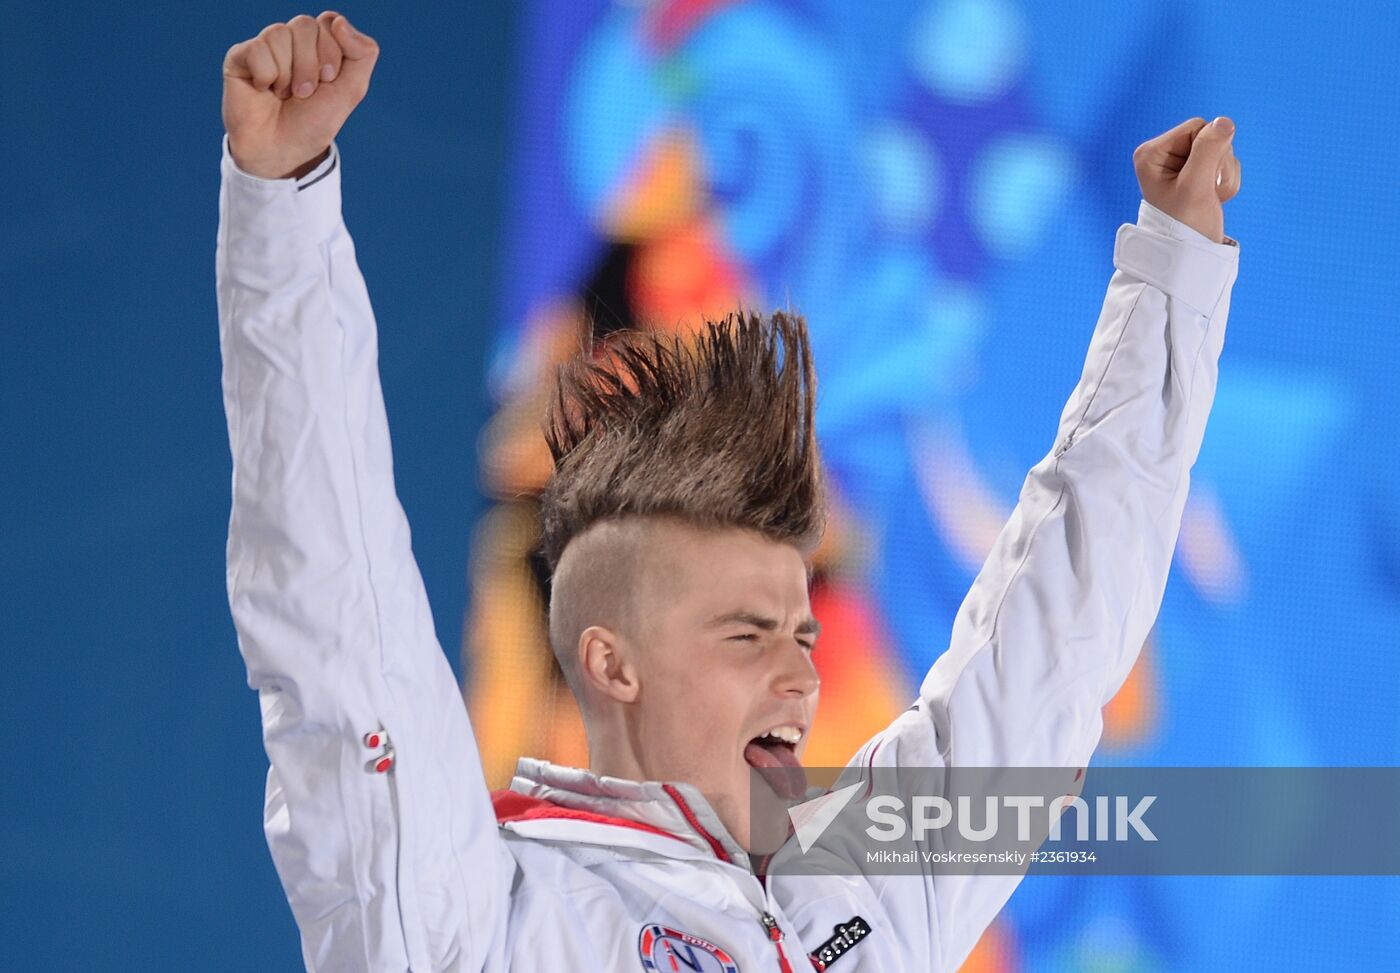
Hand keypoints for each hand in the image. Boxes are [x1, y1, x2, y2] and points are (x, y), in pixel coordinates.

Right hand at [222, 12, 378, 178]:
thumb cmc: (314, 122)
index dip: (332, 51)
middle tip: (305, 93)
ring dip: (289, 74)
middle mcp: (292, 40)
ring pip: (279, 33)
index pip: (330, 21)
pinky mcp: (240, 56)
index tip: (329, 79)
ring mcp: (265, 46)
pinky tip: (263, 90)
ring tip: (284, 94)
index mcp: (320, 43)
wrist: (283, 151)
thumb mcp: (351, 91)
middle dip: (310, 65)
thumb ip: (362, 54)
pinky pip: (257, 49)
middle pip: (305, 25)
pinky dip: (266, 76)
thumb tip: (338, 21)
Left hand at [1132, 116, 1241, 243]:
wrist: (1190, 252)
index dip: (1210, 150)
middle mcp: (1162, 154)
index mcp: (1151, 153)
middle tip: (1207, 191)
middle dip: (1219, 164)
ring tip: (1209, 197)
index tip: (1201, 178)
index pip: (1197, 127)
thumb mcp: (1197, 186)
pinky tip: (1213, 198)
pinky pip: (1224, 163)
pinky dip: (1226, 181)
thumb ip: (1209, 150)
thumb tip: (1225, 121)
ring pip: (1221, 150)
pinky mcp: (1195, 173)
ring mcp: (1179, 163)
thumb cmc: (1186, 224)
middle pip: (1210, 136)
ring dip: (1224, 175)